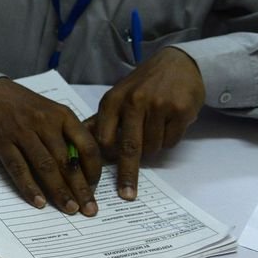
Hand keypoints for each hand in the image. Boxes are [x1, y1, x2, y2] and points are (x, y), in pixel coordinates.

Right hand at [0, 77, 101, 215]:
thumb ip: (66, 132)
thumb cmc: (21, 104)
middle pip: (67, 161)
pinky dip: (30, 187)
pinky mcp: (3, 143)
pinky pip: (19, 169)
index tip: (94, 187)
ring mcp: (23, 133)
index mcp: (62, 115)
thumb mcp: (50, 110)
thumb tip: (82, 164)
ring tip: (69, 209)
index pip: (87, 146)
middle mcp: (45, 123)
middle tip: (89, 209)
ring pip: (46, 167)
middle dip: (80, 188)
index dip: (94, 170)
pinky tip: (39, 202)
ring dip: (59, 191)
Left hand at [93, 47, 203, 200]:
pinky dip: (169, 139)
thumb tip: (77, 143)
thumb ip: (100, 120)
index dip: (106, 156)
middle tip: (127, 194)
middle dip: (127, 174)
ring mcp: (159, 106)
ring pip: (152, 147)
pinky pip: (171, 141)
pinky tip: (169, 124)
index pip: (103, 138)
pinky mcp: (181, 110)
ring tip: (155, 130)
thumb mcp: (118, 96)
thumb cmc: (142, 84)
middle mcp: (135, 102)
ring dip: (152, 149)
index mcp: (113, 100)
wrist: (177, 63)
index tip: (106, 170)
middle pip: (129, 148)